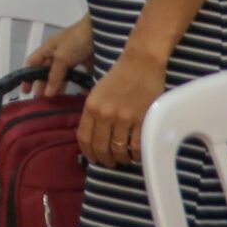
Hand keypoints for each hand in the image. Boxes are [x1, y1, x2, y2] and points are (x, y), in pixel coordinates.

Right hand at [26, 15, 94, 96]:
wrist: (104, 31)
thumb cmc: (78, 39)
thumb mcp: (62, 57)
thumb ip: (54, 75)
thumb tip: (47, 94)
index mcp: (49, 49)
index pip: (33, 63)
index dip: (28, 77)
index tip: (26, 91)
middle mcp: (59, 54)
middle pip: (48, 72)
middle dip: (44, 86)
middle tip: (43, 101)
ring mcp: (74, 59)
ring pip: (64, 76)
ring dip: (61, 88)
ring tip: (59, 102)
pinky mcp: (88, 63)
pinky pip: (82, 77)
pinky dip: (81, 86)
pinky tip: (81, 96)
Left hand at [76, 44, 166, 168]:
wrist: (141, 63)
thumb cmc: (119, 75)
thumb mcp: (97, 92)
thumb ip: (93, 112)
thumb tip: (93, 134)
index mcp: (91, 107)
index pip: (83, 138)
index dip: (88, 152)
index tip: (93, 158)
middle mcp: (105, 114)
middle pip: (100, 147)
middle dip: (104, 160)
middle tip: (109, 164)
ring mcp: (124, 118)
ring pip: (119, 150)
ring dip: (121, 159)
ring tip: (124, 160)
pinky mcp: (142, 119)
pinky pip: (138, 146)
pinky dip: (137, 155)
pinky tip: (137, 155)